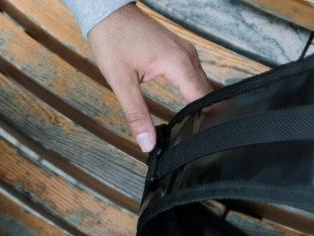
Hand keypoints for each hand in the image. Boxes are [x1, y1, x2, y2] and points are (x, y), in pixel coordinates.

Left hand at [88, 4, 210, 151]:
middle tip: (192, 141)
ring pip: (201, 86)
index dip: (200, 122)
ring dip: (198, 106)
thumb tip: (147, 142)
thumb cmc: (113, 41)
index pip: (201, 98)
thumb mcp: (122, 83)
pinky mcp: (180, 53)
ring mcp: (185, 52)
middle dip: (201, 117)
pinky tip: (186, 110)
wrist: (108, 14)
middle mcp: (187, 55)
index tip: (195, 140)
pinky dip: (192, 95)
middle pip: (205, 94)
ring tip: (191, 130)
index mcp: (177, 61)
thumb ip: (137, 115)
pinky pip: (194, 77)